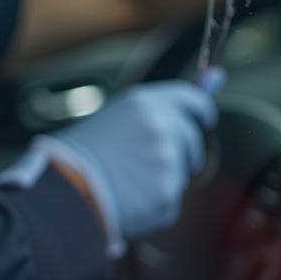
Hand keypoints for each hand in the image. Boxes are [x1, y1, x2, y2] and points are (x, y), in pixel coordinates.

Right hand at [35, 75, 221, 253]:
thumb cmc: (86, 152)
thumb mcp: (124, 114)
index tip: (200, 121)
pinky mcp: (167, 196)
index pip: (194, 101)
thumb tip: (219, 73)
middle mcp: (163, 128)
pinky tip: (127, 201)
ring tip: (127, 180)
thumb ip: (174, 98)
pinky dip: (154, 205)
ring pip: (184, 171)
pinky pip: (171, 201)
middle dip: (180, 151)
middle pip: (194, 139)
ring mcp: (167, 163)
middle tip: (144, 162)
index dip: (199, 113)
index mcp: (148, 102)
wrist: (60, 195)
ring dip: (165, 178)